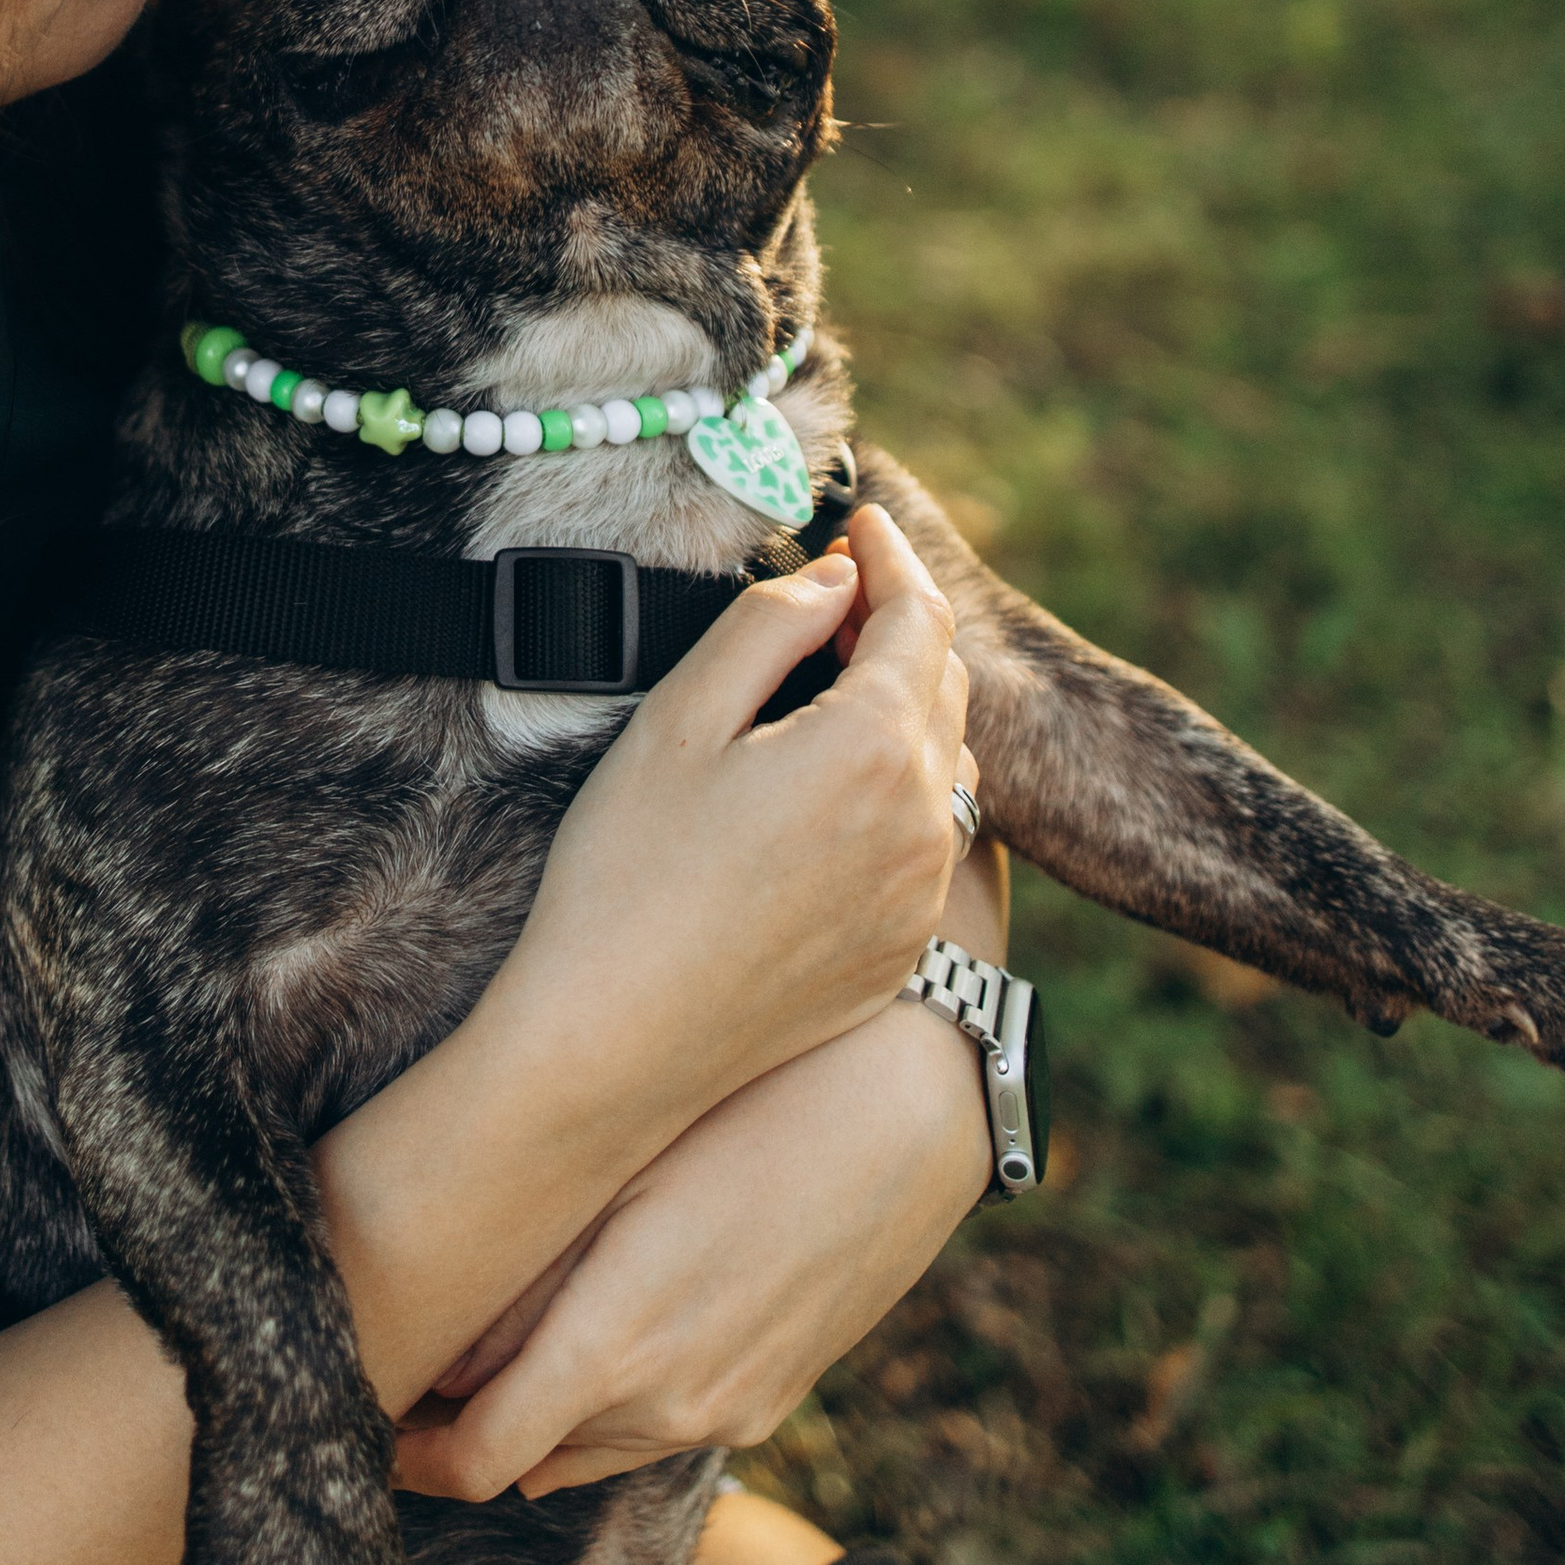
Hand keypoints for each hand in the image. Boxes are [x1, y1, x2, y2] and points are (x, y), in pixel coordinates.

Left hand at [396, 844, 1002, 1500]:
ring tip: (487, 1355)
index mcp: (619, 1344)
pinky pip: (657, 1434)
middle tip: (409, 1371)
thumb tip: (434, 1341)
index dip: (407, 1451)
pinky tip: (593, 1334)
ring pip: (590, 1457)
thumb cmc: (757, 1102)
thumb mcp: (619, 1167)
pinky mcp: (773, 1398)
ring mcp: (732, 1409)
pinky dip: (606, 1411)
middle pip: (523, 1466)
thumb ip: (523, 1267)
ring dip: (533, 1425)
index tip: (365, 1408)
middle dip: (458, 1433)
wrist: (918, 1108)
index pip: (476, 1460)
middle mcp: (673, 1403)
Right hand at [469, 505, 969, 1186]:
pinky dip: (900, 790)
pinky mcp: (904, 952)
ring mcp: (921, 896)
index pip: (918, 619)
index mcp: (870, 747)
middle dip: (901, 626)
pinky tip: (836, 788)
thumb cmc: (626, 874)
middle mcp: (921, 822)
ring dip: (908, 708)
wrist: (618, 1041)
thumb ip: (767, 630)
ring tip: (839, 680)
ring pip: (946, 767)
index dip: (891, 558)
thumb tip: (836, 583)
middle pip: (946, 687)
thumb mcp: (679, 721)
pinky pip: (929, 844)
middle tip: (840, 595)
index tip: (860, 523)